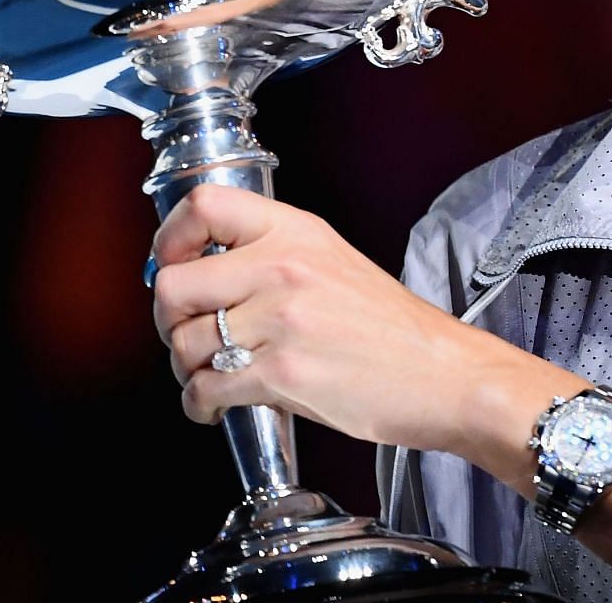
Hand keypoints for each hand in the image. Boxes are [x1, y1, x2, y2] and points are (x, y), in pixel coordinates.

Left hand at [150, 182, 520, 451]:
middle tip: (185, 332)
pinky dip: (200, 404)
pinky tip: (217, 403)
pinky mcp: (283, 373)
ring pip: (184, 344)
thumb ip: (273, 258)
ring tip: (210, 375)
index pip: (205, 206)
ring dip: (186, 368)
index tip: (169, 261)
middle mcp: (284, 268)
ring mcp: (282, 321)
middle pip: (173, 285)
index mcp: (297, 233)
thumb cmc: (395, 329)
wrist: (444, 374)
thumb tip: (203, 274)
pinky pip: (206, 388)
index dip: (170, 237)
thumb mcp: (335, 262)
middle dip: (167, 319)